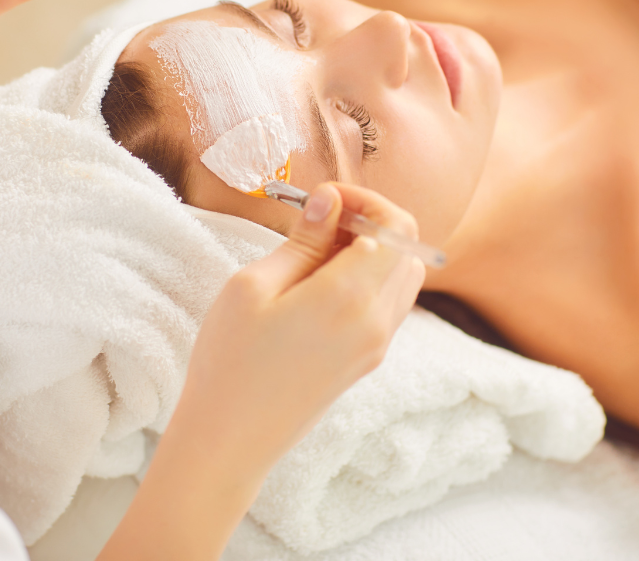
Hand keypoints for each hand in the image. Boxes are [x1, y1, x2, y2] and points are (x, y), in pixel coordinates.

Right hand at [181, 182, 426, 466]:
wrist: (231, 438)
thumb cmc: (230, 360)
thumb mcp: (254, 286)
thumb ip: (303, 240)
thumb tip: (331, 200)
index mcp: (351, 297)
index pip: (396, 226)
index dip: (366, 200)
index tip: (325, 199)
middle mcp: (377, 321)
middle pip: (408, 249)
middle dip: (372, 221)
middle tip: (320, 222)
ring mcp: (377, 344)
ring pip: (404, 276)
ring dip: (375, 251)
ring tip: (318, 252)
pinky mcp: (368, 359)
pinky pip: (390, 304)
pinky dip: (371, 280)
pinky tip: (323, 284)